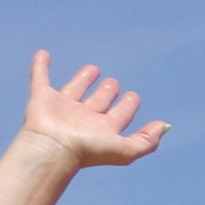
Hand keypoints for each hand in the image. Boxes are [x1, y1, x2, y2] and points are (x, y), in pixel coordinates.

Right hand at [18, 54, 166, 171]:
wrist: (53, 148)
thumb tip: (164, 126)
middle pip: (98, 102)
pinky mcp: (41, 97)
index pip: (119, 115)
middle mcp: (83, 119)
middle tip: (114, 83)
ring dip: (83, 79)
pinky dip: (40, 65)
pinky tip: (43, 54)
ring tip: (93, 70)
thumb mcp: (126, 150)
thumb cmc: (89, 150)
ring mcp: (62, 108)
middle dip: (107, 92)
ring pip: (75, 89)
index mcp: (102, 129)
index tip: (134, 96)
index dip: (128, 106)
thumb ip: (147, 140)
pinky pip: (40, 77)